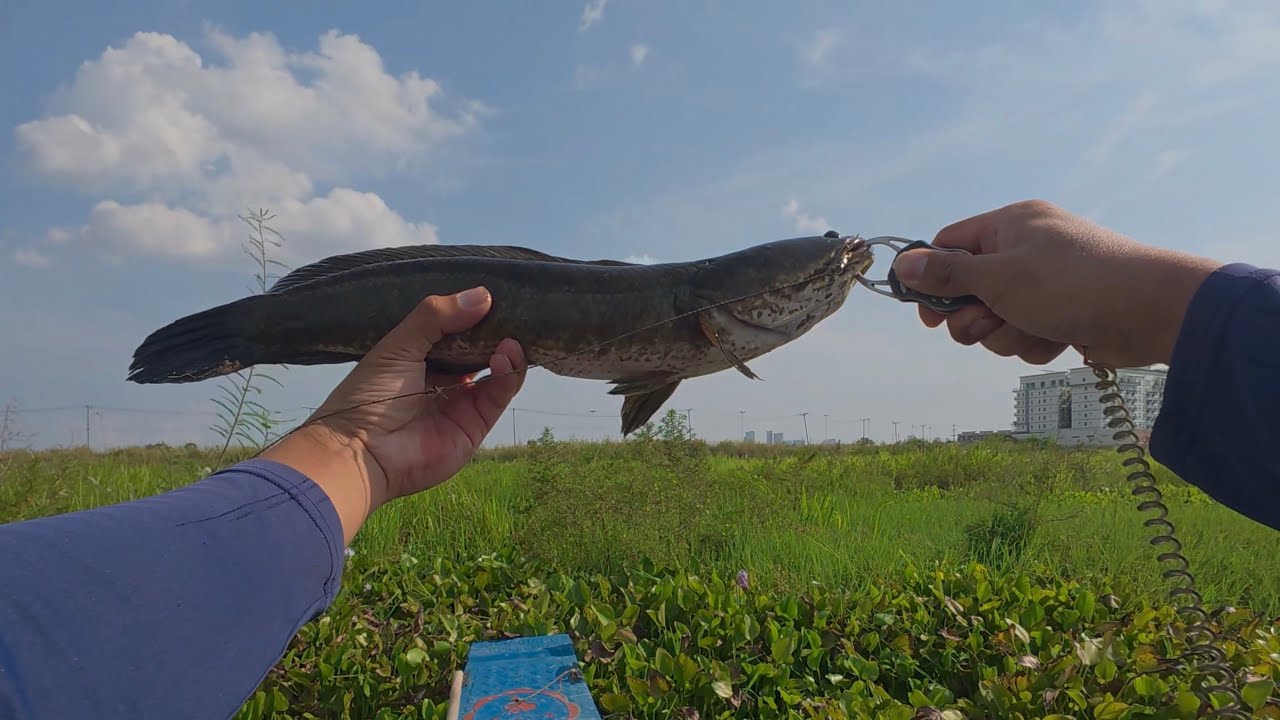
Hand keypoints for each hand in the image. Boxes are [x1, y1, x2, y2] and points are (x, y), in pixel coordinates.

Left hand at [261, 287, 525, 543]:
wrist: (361, 451)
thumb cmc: (369, 393)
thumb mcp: (399, 343)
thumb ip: (437, 316)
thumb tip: (483, 295)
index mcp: (420, 357)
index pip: (458, 331)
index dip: (477, 316)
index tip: (494, 298)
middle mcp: (444, 379)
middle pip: (482, 351)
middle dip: (499, 333)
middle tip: (513, 315)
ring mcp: (461, 403)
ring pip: (498, 374)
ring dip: (508, 353)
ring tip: (510, 339)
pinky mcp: (475, 426)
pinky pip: (498, 396)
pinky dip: (508, 376)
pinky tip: (505, 357)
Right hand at [890, 199, 1222, 367]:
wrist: (1150, 311)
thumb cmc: (1071, 283)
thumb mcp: (999, 277)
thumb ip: (948, 274)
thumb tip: (902, 264)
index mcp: (1009, 225)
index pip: (950, 245)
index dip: (933, 280)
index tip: (928, 313)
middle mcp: (1026, 250)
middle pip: (970, 289)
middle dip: (975, 317)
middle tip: (987, 323)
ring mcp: (1045, 283)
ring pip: (997, 319)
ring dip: (1007, 334)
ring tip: (1033, 330)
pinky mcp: (1062, 313)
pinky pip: (1025, 333)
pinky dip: (1035, 341)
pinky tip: (1058, 338)